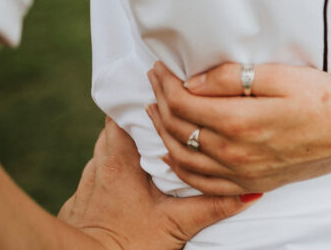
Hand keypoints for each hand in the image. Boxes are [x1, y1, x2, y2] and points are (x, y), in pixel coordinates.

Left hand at [58, 118, 254, 249]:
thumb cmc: (124, 244)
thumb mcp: (175, 225)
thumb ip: (212, 206)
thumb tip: (249, 192)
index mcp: (120, 161)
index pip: (123, 114)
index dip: (142, 102)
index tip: (164, 96)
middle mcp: (100, 166)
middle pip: (115, 129)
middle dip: (137, 122)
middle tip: (165, 118)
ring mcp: (87, 184)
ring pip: (106, 151)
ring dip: (125, 147)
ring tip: (152, 147)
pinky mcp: (80, 202)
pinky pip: (98, 175)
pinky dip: (113, 171)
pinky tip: (129, 182)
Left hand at [146, 60, 330, 194]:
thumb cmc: (324, 99)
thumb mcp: (283, 76)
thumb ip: (235, 78)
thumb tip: (195, 82)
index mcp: (240, 122)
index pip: (184, 103)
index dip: (167, 82)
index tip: (161, 66)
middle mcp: (235, 152)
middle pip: (179, 128)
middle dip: (161, 100)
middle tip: (155, 79)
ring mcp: (242, 172)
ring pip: (184, 156)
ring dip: (163, 132)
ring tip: (157, 110)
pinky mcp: (251, 182)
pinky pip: (203, 183)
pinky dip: (181, 169)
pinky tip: (173, 155)